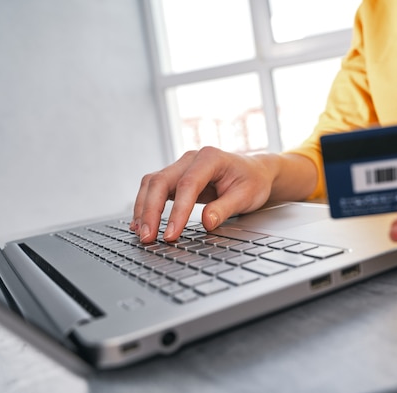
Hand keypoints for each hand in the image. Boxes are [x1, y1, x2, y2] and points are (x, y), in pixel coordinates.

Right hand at [131, 147, 274, 242]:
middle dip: (150, 211)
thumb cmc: (252, 182)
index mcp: (210, 158)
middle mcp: (191, 159)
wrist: (255, 173)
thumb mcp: (246, 197)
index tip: (171, 234)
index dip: (177, 211)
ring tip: (142, 233)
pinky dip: (146, 205)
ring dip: (143, 209)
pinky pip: (155, 189)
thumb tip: (206, 222)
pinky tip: (141, 223)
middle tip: (148, 237)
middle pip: (161, 181)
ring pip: (152, 183)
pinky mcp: (176, 177)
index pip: (187, 185)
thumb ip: (224, 208)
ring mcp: (181, 166)